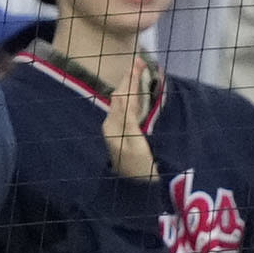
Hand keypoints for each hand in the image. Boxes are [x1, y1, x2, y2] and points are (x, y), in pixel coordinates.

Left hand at [101, 54, 158, 180]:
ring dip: (131, 85)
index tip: (141, 62)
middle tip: (140, 61)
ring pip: (124, 101)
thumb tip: (126, 99)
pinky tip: (138, 93)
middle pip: (122, 96)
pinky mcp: (126, 136)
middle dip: (130, 78)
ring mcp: (119, 131)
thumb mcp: (135, 146)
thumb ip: (129, 121)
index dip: (132, 79)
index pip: (124, 96)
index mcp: (114, 126)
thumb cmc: (140, 170)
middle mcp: (113, 126)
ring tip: (138, 71)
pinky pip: (128, 110)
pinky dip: (134, 97)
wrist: (136, 191)